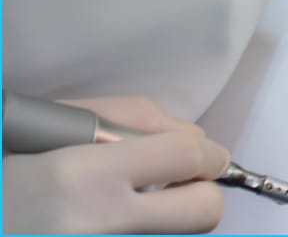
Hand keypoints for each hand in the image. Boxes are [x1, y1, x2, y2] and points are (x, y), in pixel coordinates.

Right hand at [3, 95, 229, 233]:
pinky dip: (144, 233)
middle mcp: (98, 227)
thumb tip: (196, 139)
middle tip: (181, 186)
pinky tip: (112, 223)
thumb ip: (133, 121)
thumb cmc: (11, 165)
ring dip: (170, 221)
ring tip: (137, 206)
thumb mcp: (61, 128)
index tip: (208, 155)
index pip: (185, 156)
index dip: (208, 153)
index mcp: (82, 178)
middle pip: (204, 213)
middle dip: (202, 194)